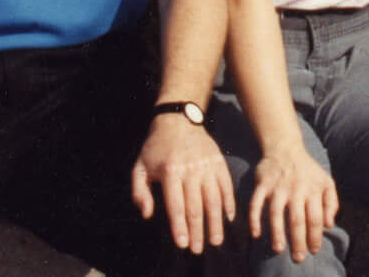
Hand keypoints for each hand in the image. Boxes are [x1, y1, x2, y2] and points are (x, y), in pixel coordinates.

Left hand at [131, 114, 234, 253]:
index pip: (176, 206)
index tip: (183, 244)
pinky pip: (226, 186)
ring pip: (213, 199)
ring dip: (215, 222)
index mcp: (170, 172)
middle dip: (198, 231)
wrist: (178, 120)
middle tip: (199, 249)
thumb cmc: (155, 148)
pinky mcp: (219, 163)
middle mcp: (190, 170)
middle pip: (196, 206)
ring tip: (216, 240)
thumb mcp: (139, 167)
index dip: (179, 227)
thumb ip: (139, 192)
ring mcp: (207, 166)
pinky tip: (229, 218)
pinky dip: (229, 203)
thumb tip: (147, 214)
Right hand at [245, 146, 339, 262]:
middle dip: (298, 241)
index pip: (315, 218)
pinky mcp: (262, 185)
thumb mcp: (326, 182)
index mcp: (313, 190)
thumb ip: (332, 203)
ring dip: (277, 233)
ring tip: (278, 249)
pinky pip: (255, 204)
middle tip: (298, 258)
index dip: (315, 236)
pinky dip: (254, 219)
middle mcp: (296, 189)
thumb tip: (329, 225)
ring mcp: (277, 187)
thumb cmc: (308, 170)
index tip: (314, 251)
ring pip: (276, 213)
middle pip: (297, 219)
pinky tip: (256, 234)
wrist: (285, 148)